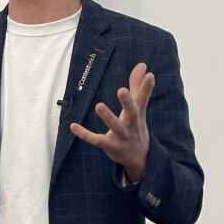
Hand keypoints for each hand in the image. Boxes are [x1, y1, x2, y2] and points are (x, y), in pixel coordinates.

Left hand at [69, 62, 153, 180]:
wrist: (139, 158)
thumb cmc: (136, 127)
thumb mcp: (138, 108)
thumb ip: (138, 86)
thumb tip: (142, 65)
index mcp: (137, 113)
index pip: (142, 98)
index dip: (146, 87)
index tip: (150, 75)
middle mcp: (131, 124)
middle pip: (132, 112)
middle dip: (127, 102)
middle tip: (122, 90)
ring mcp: (121, 136)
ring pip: (115, 127)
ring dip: (108, 117)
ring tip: (99, 105)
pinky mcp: (110, 145)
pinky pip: (97, 140)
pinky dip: (85, 134)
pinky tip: (73, 126)